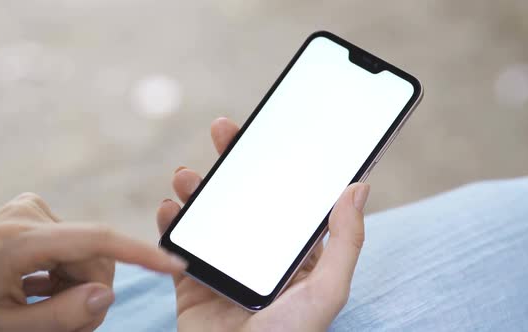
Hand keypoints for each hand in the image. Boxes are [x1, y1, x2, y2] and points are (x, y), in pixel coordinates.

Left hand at [0, 193, 185, 331]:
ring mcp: (30, 207)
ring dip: (77, 281)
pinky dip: (66, 268)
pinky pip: (72, 241)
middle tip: (71, 322)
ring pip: (86, 250)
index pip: (95, 240)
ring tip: (45, 302)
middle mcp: (28, 214)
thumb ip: (60, 316)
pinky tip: (40, 283)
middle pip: (95, 255)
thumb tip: (106, 294)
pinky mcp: (32, 208)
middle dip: (91, 290)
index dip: (140, 253)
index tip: (174, 265)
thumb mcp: (6, 326)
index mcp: (19, 241)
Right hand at [157, 117, 369, 331]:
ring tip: (187, 174)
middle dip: (231, 162)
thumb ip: (347, 241)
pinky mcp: (192, 281)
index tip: (268, 132)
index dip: (276, 163)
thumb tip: (359, 187)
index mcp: (293, 254)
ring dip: (196, 189)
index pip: (285, 198)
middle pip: (243, 197)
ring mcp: (223, 265)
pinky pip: (177, 246)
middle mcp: (257, 254)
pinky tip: (169, 207)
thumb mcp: (328, 290)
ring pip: (207, 215)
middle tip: (223, 130)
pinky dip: (169, 224)